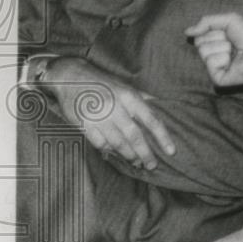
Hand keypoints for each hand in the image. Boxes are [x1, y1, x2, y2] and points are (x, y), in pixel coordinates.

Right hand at [43, 56, 174, 169]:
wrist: (71, 76)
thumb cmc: (103, 83)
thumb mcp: (126, 86)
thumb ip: (144, 98)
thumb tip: (163, 106)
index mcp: (130, 97)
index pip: (152, 120)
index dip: (163, 137)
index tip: (171, 151)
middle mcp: (116, 107)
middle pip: (135, 136)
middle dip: (146, 153)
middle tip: (152, 165)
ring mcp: (99, 117)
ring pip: (118, 142)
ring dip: (129, 155)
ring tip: (136, 162)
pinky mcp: (84, 124)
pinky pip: (100, 143)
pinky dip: (109, 150)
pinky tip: (115, 154)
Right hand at [185, 13, 242, 89]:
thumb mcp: (229, 20)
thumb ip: (206, 22)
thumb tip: (186, 32)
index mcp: (218, 43)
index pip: (201, 34)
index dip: (214, 30)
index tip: (229, 33)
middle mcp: (216, 55)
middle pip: (199, 42)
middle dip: (217, 38)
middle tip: (233, 43)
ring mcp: (217, 68)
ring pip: (204, 51)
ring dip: (222, 47)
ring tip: (236, 52)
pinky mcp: (219, 79)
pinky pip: (210, 63)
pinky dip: (222, 58)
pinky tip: (234, 61)